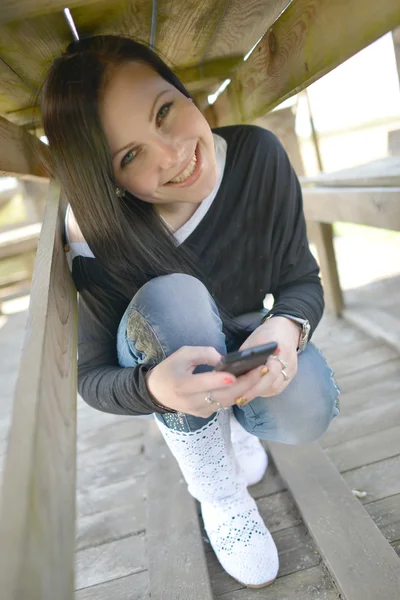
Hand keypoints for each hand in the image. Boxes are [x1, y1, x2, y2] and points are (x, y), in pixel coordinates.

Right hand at [145, 346, 262, 417]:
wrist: (156, 392)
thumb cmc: (170, 369)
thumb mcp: (182, 354)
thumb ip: (204, 354)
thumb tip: (225, 360)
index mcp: (182, 385)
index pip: (203, 384)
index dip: (219, 380)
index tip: (234, 374)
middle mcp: (191, 401)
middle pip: (223, 395)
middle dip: (245, 383)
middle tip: (262, 369)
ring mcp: (199, 410)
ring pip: (227, 402)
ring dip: (247, 389)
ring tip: (262, 374)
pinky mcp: (204, 414)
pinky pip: (224, 404)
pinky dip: (238, 394)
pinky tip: (251, 383)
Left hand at [235, 316, 299, 405]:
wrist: (286, 329)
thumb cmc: (266, 334)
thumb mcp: (252, 342)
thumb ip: (245, 357)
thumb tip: (229, 374)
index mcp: (279, 349)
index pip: (270, 371)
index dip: (256, 383)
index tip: (242, 391)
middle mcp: (288, 361)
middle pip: (273, 383)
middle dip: (256, 392)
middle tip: (240, 399)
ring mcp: (292, 369)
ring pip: (276, 388)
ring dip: (260, 393)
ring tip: (245, 396)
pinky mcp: (292, 374)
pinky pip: (279, 388)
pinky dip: (267, 391)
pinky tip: (256, 392)